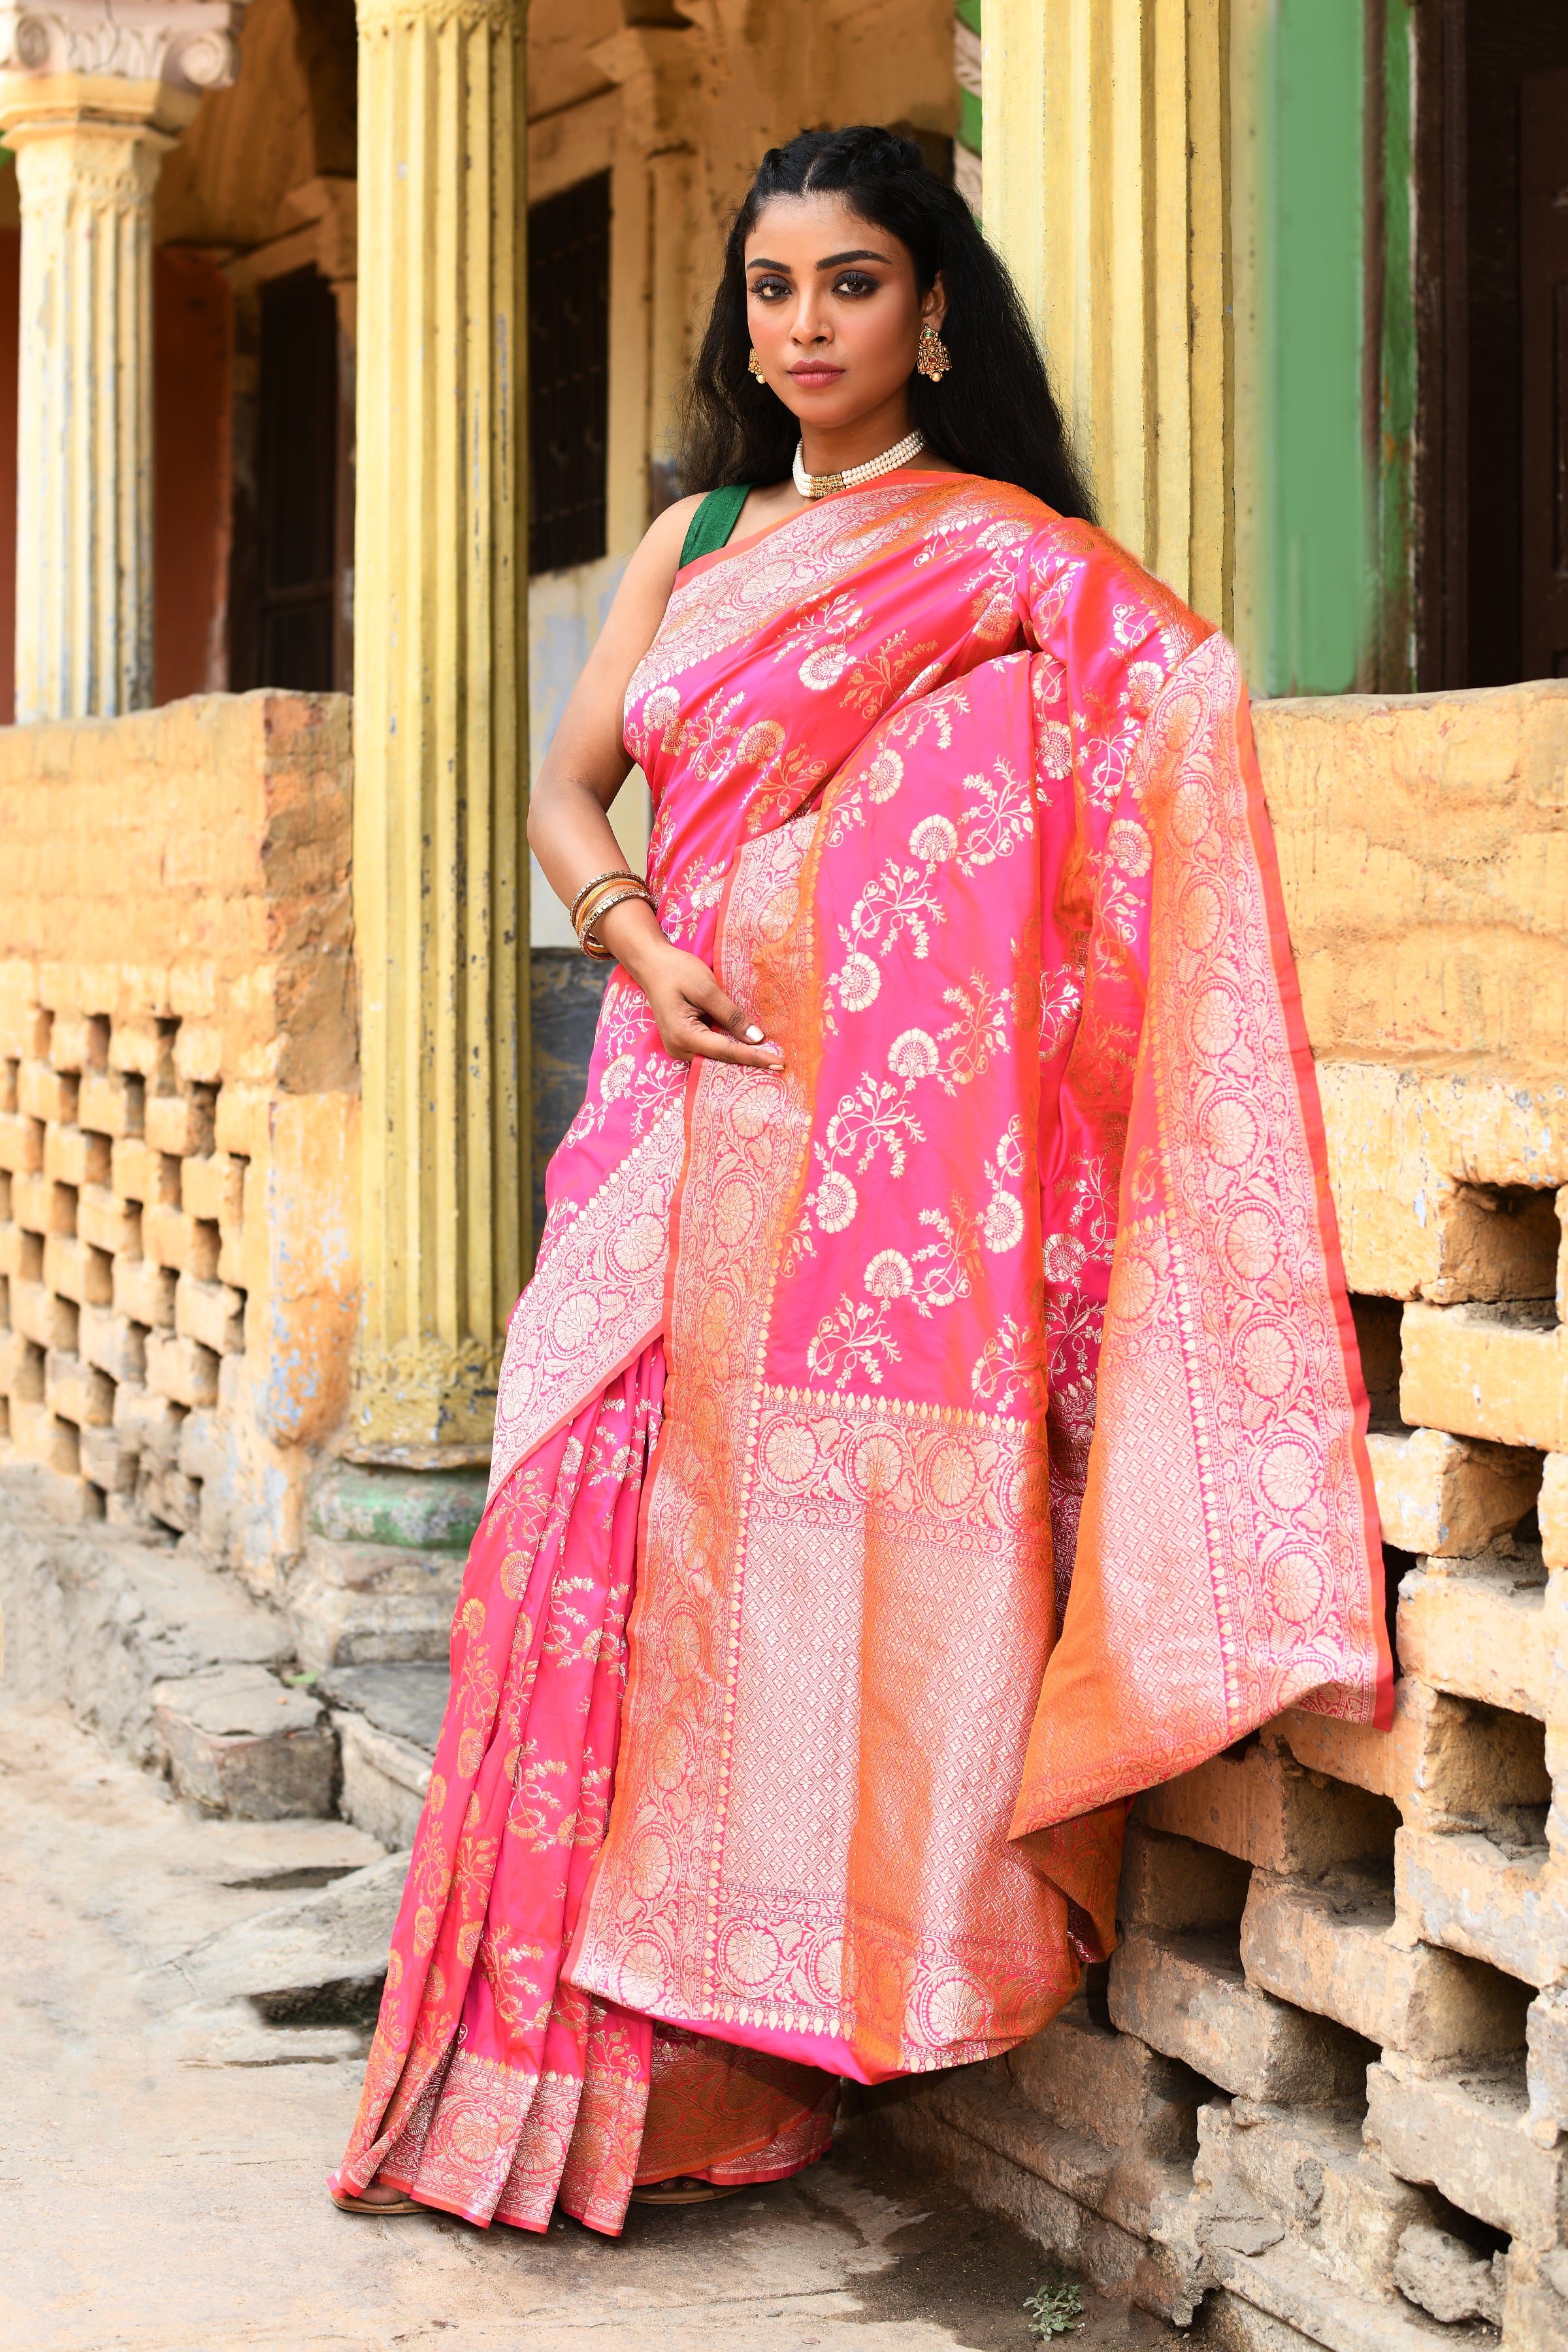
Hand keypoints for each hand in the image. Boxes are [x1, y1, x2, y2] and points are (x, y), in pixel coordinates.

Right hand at [602, 906, 783, 1069]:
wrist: (652, 964)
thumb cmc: (677, 971)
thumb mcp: (707, 989)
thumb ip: (731, 1015)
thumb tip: (756, 1038)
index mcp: (683, 1036)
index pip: (726, 1052)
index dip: (754, 1058)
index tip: (779, 1063)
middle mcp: (678, 1049)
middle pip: (720, 1061)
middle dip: (749, 1064)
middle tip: (780, 1066)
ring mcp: (678, 1048)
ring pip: (715, 1059)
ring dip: (740, 1059)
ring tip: (769, 1061)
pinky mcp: (682, 1043)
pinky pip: (709, 1052)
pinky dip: (729, 1052)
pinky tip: (749, 1051)